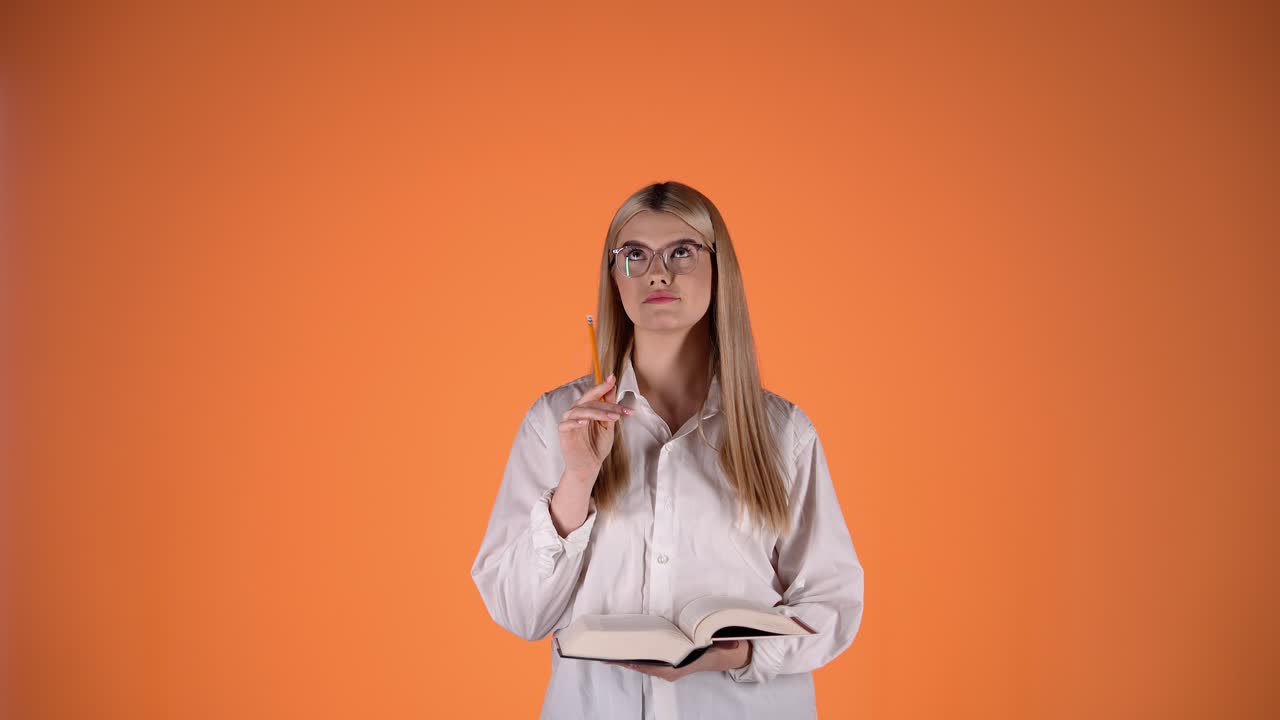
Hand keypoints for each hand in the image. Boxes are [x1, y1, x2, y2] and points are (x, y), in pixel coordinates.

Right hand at [558, 373, 633, 482]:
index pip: (595, 394)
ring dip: (598, 413)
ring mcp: (569, 421)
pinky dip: (576, 422)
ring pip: (581, 410)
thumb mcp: (608, 425)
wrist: (589, 467)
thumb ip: (609, 408)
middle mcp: (577, 411)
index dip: (604, 386)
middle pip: (590, 401)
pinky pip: (567, 424)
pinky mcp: (564, 432)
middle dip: (608, 404)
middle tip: (623, 410)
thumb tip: (613, 388)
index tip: (613, 378)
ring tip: (612, 418)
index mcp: (587, 408)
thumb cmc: (597, 446)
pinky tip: (585, 422)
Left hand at [604, 640, 750, 682]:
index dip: (637, 663)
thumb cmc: (724, 649)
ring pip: (643, 663)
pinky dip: (634, 655)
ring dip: (627, 658)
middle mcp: (671, 669)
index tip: (621, 658)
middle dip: (624, 660)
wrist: (733, 654)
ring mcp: (669, 666)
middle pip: (643, 665)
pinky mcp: (668, 661)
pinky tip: (624, 649)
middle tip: (604, 653)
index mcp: (681, 667)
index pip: (654, 666)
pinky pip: (647, 660)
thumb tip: (720, 640)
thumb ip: (722, 643)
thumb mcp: (724, 646)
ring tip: (608, 651)